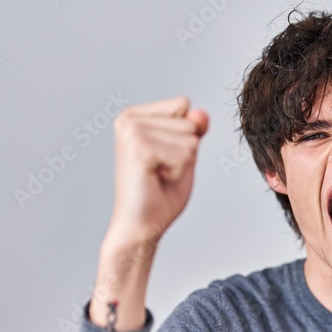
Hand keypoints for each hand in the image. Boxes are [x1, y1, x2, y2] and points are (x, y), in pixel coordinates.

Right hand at [106, 96, 209, 245]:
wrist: (141, 226)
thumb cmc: (159, 195)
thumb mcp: (184, 155)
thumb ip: (193, 130)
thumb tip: (202, 114)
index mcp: (135, 116)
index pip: (183, 105)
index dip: (185, 136)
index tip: (164, 158)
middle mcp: (130, 119)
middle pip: (189, 122)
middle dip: (185, 153)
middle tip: (161, 171)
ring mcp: (133, 132)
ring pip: (190, 139)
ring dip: (182, 164)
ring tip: (158, 176)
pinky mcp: (140, 148)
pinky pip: (185, 155)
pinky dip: (179, 173)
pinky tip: (157, 180)